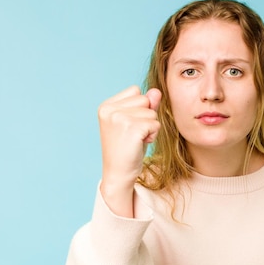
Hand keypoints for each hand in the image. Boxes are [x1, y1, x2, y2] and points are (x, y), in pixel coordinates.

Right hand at [97, 85, 161, 215]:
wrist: (119, 174)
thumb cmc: (126, 149)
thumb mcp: (135, 122)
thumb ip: (145, 105)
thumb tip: (157, 91)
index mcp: (106, 105)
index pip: (136, 90)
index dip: (139, 108)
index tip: (128, 127)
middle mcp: (110, 109)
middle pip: (145, 99)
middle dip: (145, 117)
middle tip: (132, 135)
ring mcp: (119, 118)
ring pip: (152, 112)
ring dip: (150, 127)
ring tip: (136, 140)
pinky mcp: (131, 128)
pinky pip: (155, 123)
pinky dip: (153, 134)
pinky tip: (140, 143)